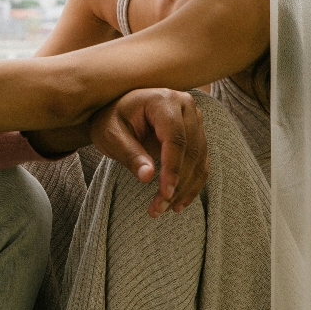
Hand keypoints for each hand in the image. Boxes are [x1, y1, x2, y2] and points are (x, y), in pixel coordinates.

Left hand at [86, 88, 205, 217]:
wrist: (116, 111)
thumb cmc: (110, 120)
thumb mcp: (111, 135)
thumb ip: (129, 154)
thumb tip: (147, 177)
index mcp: (162, 100)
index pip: (175, 138)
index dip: (172, 168)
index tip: (165, 193)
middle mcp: (185, 105)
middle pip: (190, 150)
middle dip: (177, 183)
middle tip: (160, 208)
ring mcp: (194, 118)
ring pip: (198, 159)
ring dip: (185, 188)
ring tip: (164, 209)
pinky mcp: (197, 133)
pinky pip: (200, 161)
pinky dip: (192, 184)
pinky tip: (178, 202)